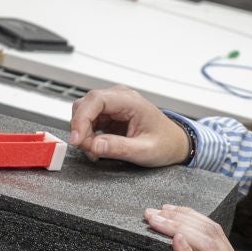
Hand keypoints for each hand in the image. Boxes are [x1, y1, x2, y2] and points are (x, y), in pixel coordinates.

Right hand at [69, 86, 187, 166]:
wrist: (174, 143)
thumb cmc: (166, 143)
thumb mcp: (144, 150)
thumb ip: (119, 148)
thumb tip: (94, 145)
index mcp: (130, 101)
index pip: (96, 100)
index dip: (81, 118)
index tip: (77, 139)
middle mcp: (119, 98)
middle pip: (85, 105)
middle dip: (80, 129)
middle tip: (88, 150)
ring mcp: (112, 106)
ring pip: (83, 113)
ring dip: (83, 134)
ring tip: (95, 152)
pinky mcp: (108, 115)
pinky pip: (89, 122)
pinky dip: (87, 136)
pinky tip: (97, 148)